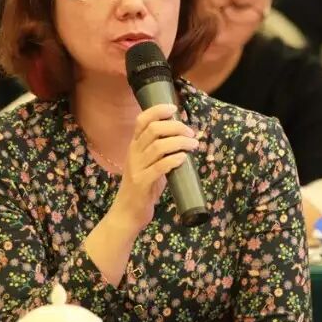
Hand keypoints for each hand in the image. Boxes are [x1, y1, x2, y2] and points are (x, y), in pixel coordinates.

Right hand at [109, 103, 198, 232]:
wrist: (127, 214)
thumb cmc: (142, 188)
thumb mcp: (148, 164)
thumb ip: (161, 152)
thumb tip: (184, 140)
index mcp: (134, 146)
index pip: (141, 120)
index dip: (157, 110)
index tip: (174, 108)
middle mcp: (133, 154)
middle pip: (153, 130)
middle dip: (176, 127)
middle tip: (191, 133)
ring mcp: (136, 168)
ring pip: (158, 146)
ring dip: (180, 142)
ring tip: (194, 145)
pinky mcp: (142, 183)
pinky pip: (159, 167)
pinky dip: (173, 160)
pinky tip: (183, 159)